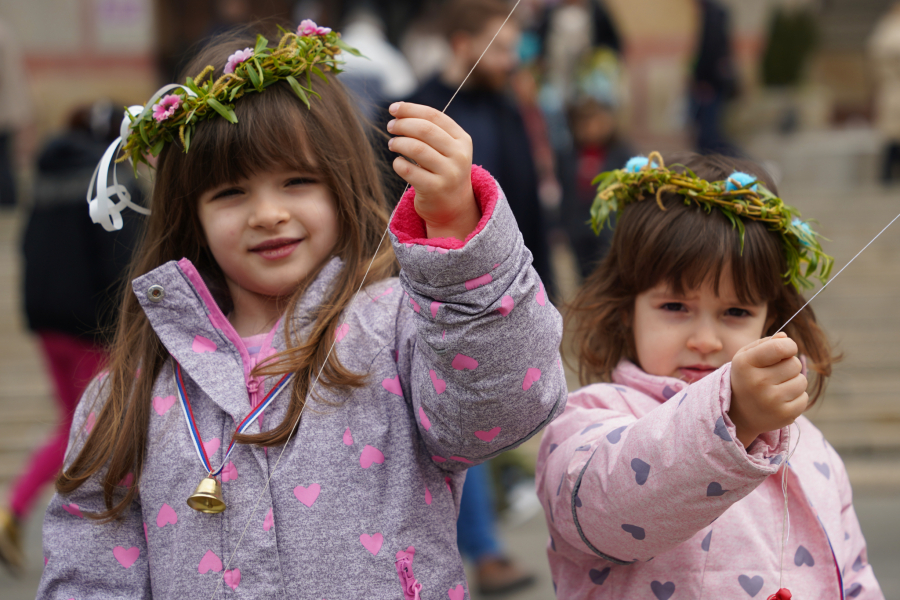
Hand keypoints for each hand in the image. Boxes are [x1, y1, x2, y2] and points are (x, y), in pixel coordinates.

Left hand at [387, 102, 479, 240]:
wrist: (453, 207)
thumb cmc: (442, 171)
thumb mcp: (445, 149)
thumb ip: (429, 130)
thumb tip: (399, 111)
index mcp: (462, 140)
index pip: (434, 116)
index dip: (411, 109)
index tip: (393, 109)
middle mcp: (459, 156)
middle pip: (424, 130)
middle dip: (403, 124)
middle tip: (391, 127)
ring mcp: (449, 174)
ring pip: (416, 148)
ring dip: (398, 143)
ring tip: (392, 144)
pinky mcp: (435, 189)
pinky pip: (408, 170)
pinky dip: (398, 164)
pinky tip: (398, 163)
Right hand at [729, 332, 807, 447]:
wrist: (738, 414)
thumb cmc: (746, 378)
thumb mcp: (746, 357)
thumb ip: (765, 344)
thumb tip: (785, 337)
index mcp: (746, 364)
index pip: (780, 347)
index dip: (789, 346)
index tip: (785, 350)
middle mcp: (757, 382)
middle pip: (794, 364)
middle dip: (789, 366)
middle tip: (775, 374)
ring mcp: (771, 401)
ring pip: (802, 381)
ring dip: (793, 382)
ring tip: (777, 388)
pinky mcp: (784, 415)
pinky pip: (804, 398)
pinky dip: (796, 398)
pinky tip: (781, 401)